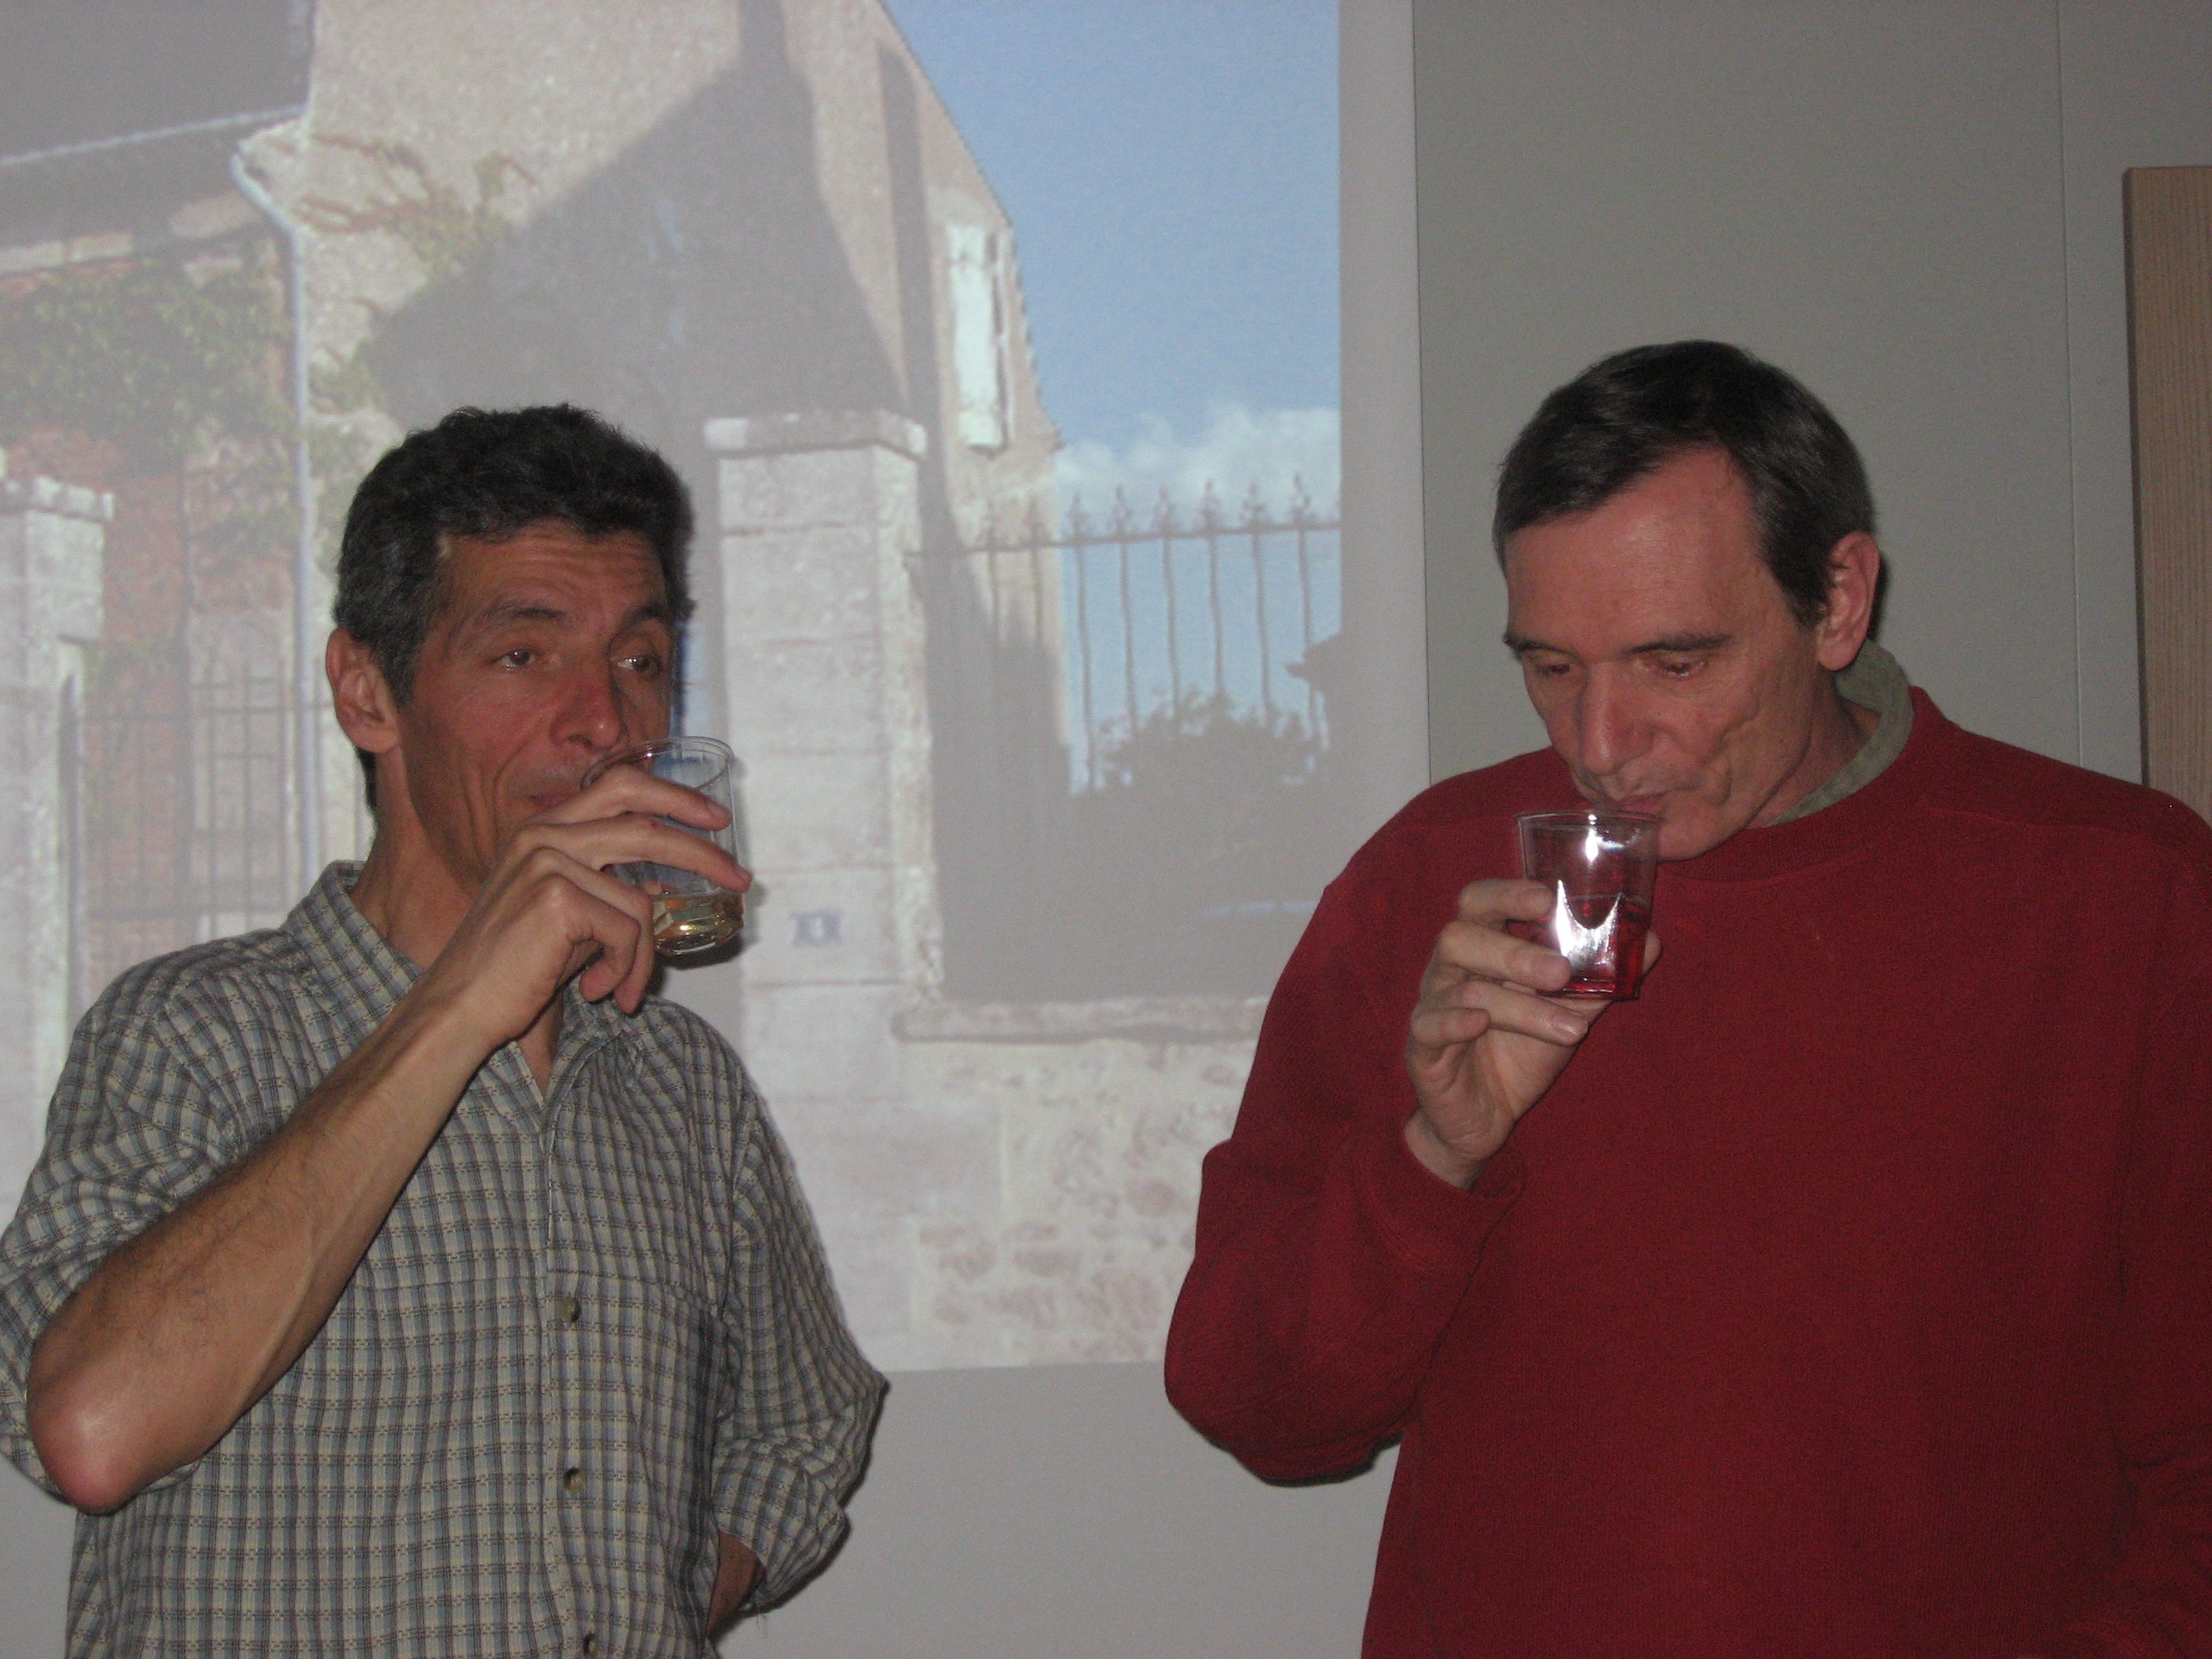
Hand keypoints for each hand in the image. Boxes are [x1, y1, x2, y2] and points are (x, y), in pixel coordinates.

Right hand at [419, 766, 751, 1047]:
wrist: (461, 1006)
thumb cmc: (513, 967)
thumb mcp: (570, 918)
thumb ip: (610, 892)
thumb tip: (667, 884)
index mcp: (543, 829)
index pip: (621, 786)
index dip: (675, 795)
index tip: (716, 818)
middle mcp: (543, 835)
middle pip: (647, 824)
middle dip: (703, 852)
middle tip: (739, 879)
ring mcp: (548, 862)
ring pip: (641, 902)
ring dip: (644, 957)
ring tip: (625, 990)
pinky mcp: (557, 898)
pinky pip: (628, 933)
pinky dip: (625, 970)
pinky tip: (596, 991)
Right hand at [1402, 878, 1659, 1187]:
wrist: (1485, 1119)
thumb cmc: (1519, 1054)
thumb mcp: (1567, 1014)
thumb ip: (1601, 980)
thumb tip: (1649, 940)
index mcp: (1481, 951)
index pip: (1479, 902)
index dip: (1506, 894)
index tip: (1546, 898)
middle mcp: (1449, 971)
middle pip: (1461, 937)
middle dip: (1513, 952)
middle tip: (1561, 972)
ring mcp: (1432, 1007)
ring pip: (1463, 988)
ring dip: (1518, 1006)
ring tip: (1568, 1027)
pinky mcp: (1422, 1049)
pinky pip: (1429, 1025)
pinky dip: (1455, 1020)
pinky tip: (1482, 1022)